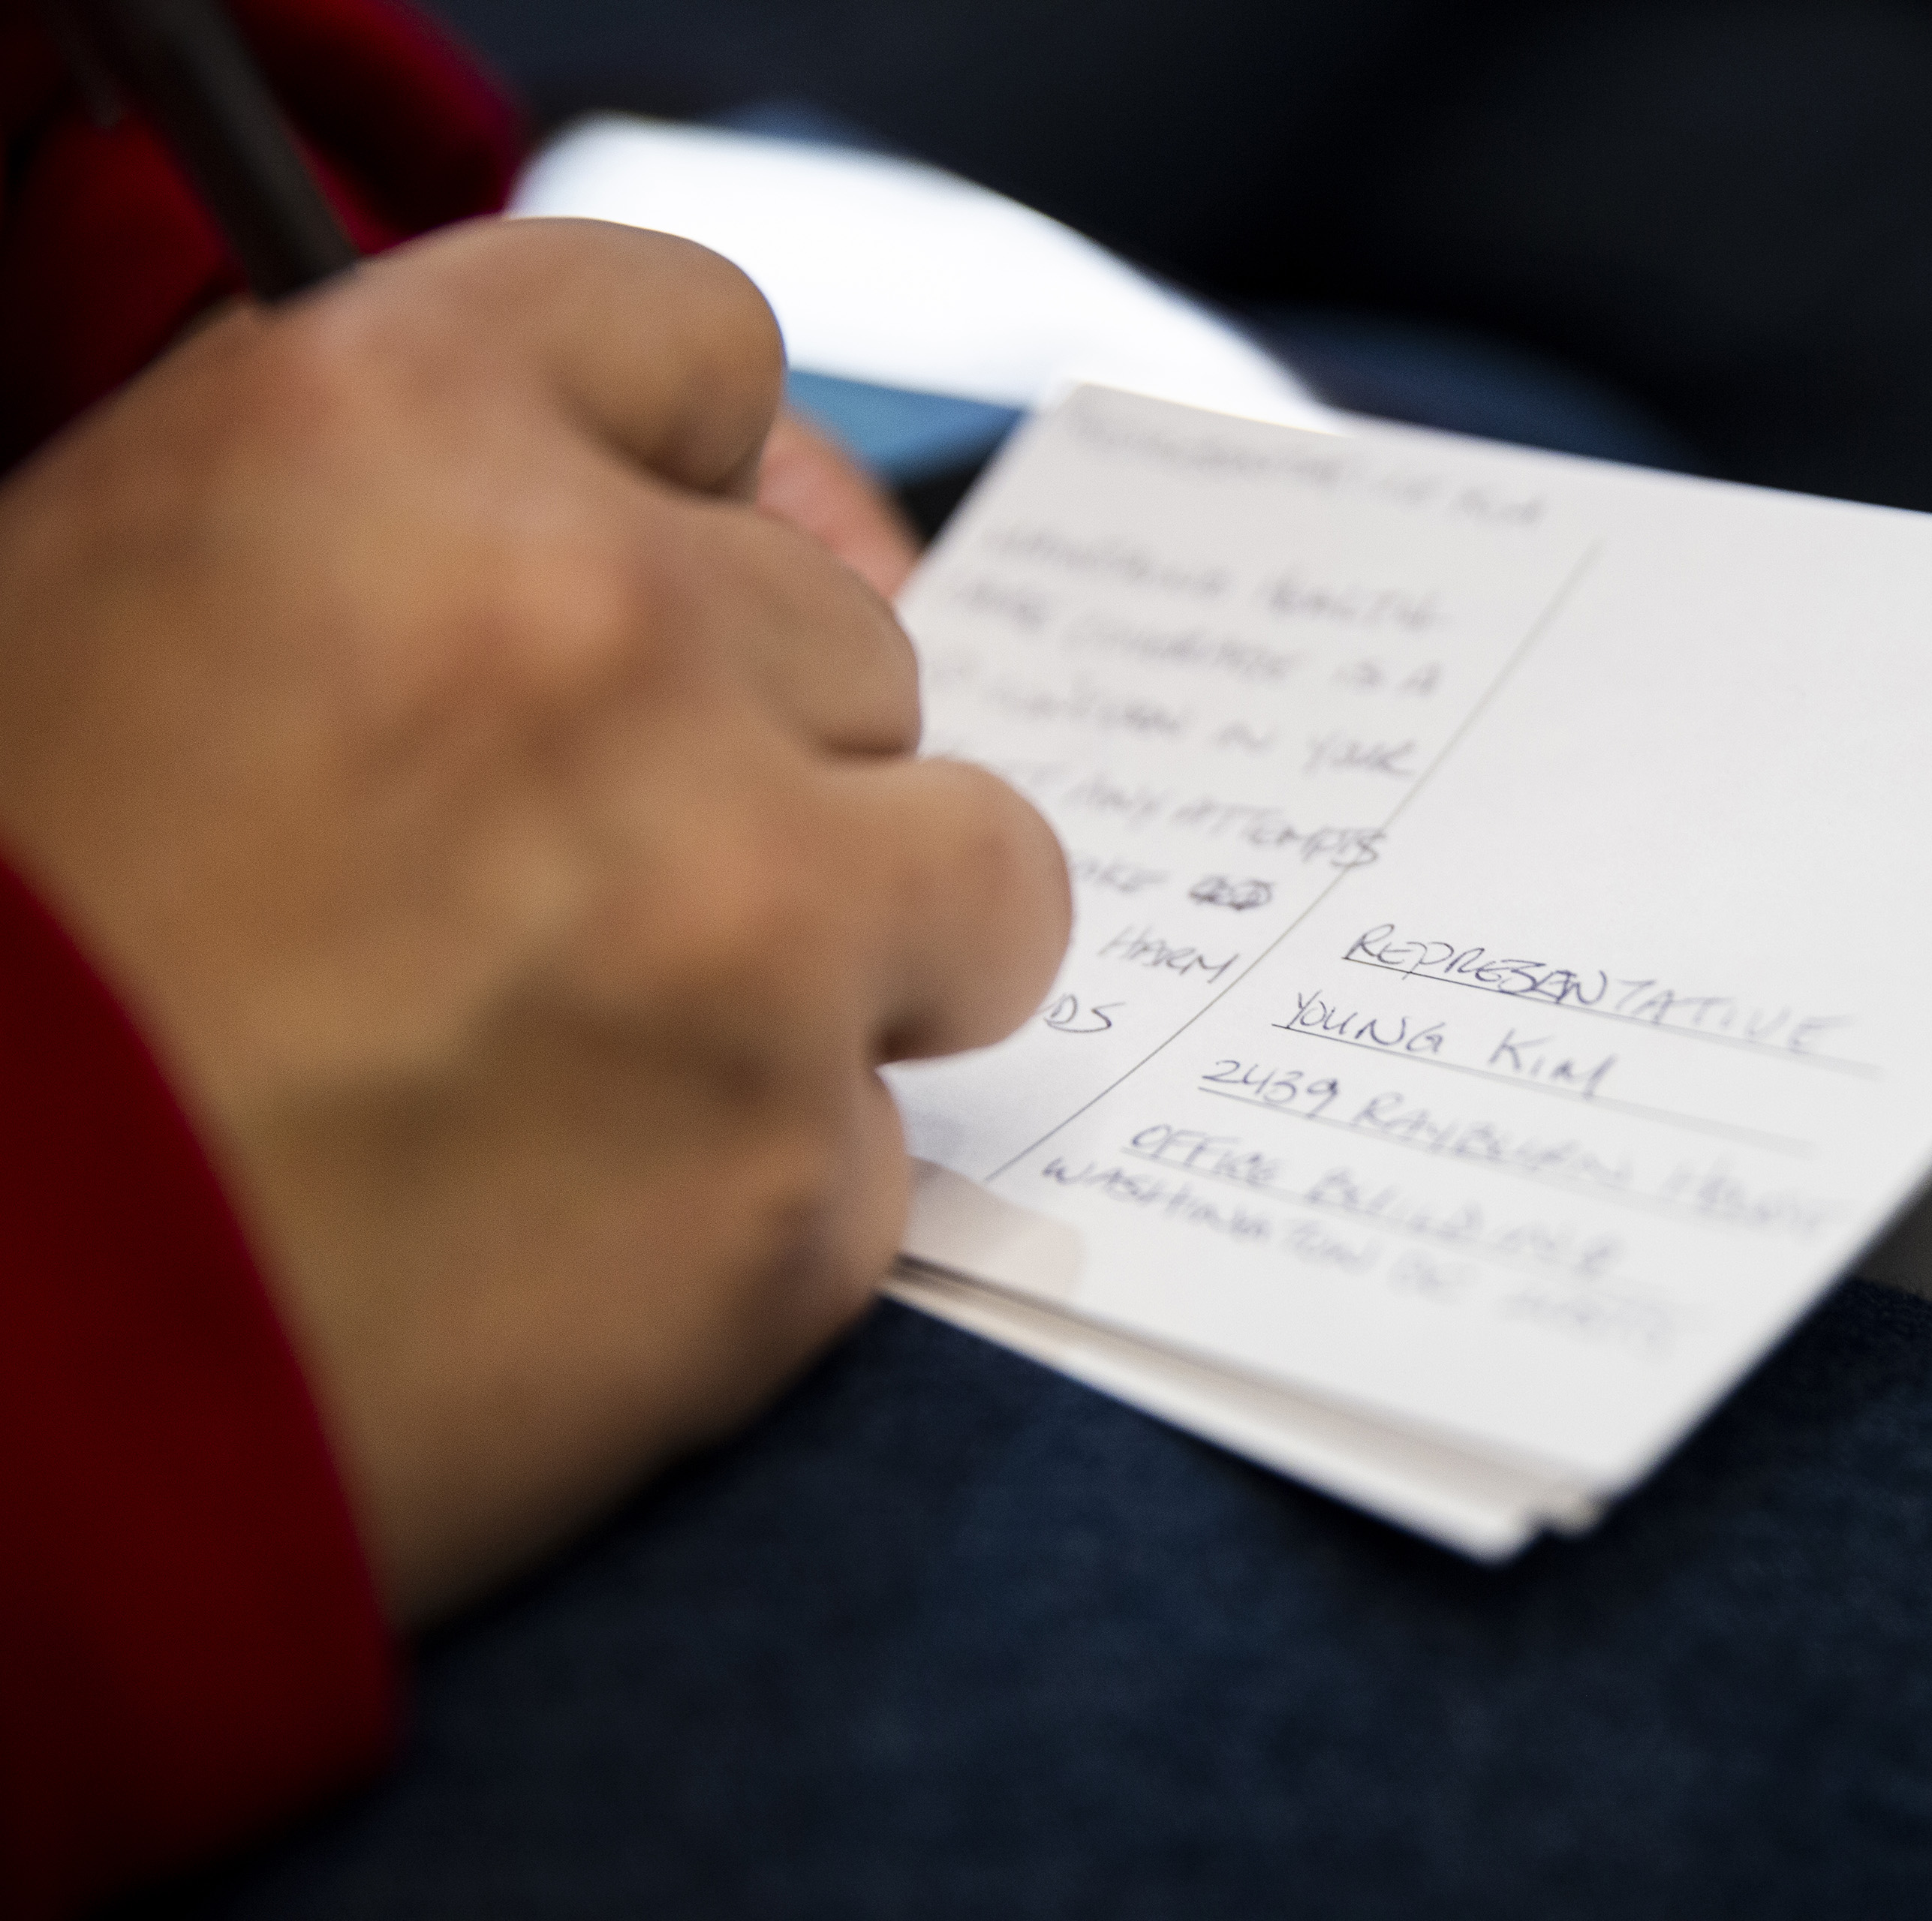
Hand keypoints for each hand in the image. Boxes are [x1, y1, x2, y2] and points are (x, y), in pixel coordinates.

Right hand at [0, 218, 1068, 1624]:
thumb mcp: (103, 616)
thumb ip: (409, 519)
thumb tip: (714, 518)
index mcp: (385, 446)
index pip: (694, 343)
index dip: (680, 471)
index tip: (663, 562)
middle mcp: (605, 641)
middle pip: (846, 635)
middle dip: (746, 745)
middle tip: (577, 879)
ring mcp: (743, 924)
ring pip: (980, 863)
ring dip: (860, 941)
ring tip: (657, 1042)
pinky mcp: (798, 1190)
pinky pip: (890, 1138)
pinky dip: (773, 1185)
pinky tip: (587, 1238)